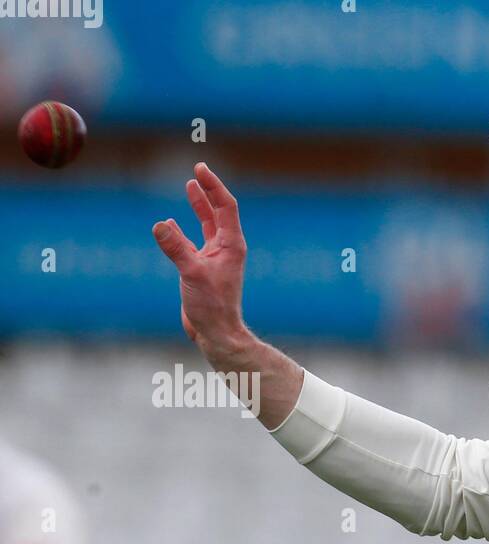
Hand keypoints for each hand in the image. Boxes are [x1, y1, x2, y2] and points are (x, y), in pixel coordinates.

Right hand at [152, 162, 252, 362]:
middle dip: (207, 191)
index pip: (225, 207)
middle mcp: (225, 249)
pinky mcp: (202, 269)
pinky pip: (192, 243)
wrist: (215, 333)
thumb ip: (176, 248)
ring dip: (198, 206)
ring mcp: (214, 259)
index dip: (213, 185)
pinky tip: (170, 223)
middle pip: (218, 212)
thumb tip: (160, 224)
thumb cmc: (211, 306)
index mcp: (231, 245)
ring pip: (206, 225)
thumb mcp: (191, 273)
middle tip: (197, 171)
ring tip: (190, 187)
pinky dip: (182, 231)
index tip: (200, 168)